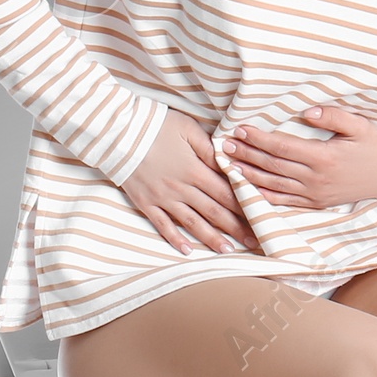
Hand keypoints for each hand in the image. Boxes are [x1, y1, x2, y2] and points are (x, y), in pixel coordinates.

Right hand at [121, 109, 264, 255]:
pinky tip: (188, 251)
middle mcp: (182, 189)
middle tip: (253, 240)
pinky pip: (163, 226)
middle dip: (236, 227)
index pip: (226, 193)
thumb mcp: (188, 129)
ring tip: (228, 250)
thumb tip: (230, 163)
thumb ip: (210, 148)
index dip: (244, 206)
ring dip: (212, 238)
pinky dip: (176, 239)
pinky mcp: (146, 203)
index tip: (259, 216)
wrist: (118, 133)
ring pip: (193, 223)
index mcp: (195, 170)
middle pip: (214, 212)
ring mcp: (163, 199)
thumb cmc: (156, 126)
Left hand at [221, 104, 376, 208]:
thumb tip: (307, 112)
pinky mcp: (315, 204)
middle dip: (246, 155)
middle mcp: (316, 179)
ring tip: (228, 164)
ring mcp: (314, 194)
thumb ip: (333, 116)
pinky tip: (248, 189)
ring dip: (248, 175)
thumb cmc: (374, 147)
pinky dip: (263, 196)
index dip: (258, 139)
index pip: (282, 147)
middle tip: (224, 145)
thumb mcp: (359, 126)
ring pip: (273, 186)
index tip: (240, 128)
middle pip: (272, 166)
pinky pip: (284, 202)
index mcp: (324, 157)